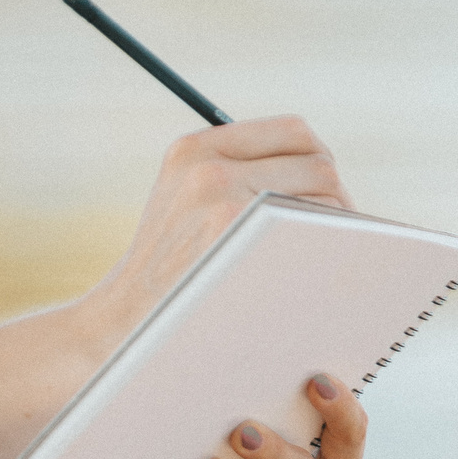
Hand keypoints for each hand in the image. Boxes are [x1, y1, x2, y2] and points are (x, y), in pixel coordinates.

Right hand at [81, 117, 348, 343]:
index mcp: (194, 149)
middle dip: (336, 201)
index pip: (294, 132)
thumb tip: (325, 175)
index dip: (320, 161)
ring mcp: (224, 203)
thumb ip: (235, 175)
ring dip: (338, 232)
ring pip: (326, 201)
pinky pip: (318, 235)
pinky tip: (318, 277)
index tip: (322, 194)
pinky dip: (331, 254)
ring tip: (321, 261)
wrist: (120, 326)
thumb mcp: (181, 203)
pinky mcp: (238, 241)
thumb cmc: (165, 278)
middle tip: (334, 238)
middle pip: (320, 165)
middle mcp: (208, 167)